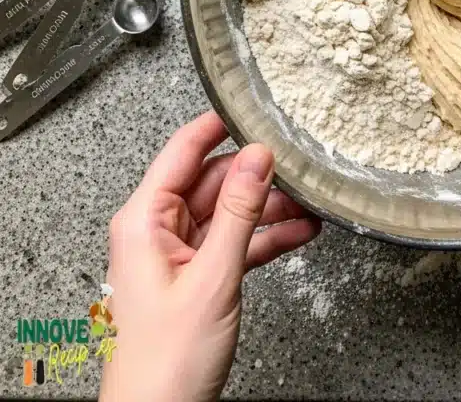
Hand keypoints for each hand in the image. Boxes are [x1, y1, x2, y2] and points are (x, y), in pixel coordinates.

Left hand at [100, 111, 320, 401]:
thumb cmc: (165, 362)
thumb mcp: (213, 277)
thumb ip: (239, 213)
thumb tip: (258, 157)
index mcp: (144, 219)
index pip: (182, 151)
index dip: (217, 125)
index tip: (250, 106)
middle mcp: (157, 229)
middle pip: (212, 181)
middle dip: (257, 176)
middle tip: (299, 167)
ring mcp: (178, 253)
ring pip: (229, 212)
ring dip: (269, 209)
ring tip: (310, 203)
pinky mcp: (197, 276)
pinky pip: (234, 243)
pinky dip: (264, 239)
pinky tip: (299, 234)